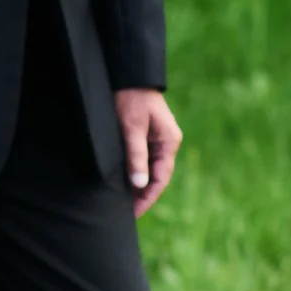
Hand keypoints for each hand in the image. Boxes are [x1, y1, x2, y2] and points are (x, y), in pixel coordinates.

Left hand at [113, 87, 181, 217]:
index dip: (147, 198)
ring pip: (148, 170)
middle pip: (155, 177)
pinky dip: (133, 173)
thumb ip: (136, 156)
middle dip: (142, 196)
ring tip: (121, 203)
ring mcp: (157, 140)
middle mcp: (166, 143)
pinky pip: (142, 160)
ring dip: (137, 186)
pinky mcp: (146, 136)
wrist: (129, 76)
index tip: (134, 214)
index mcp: (169, 142)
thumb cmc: (130, 100)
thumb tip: (139, 184)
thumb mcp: (132, 129)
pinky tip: (121, 184)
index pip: (160, 178)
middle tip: (124, 214)